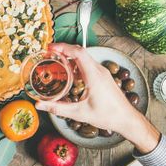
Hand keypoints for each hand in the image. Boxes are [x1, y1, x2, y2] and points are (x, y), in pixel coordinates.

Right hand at [33, 43, 159, 151]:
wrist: (126, 119)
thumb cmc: (107, 116)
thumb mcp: (79, 113)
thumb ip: (57, 108)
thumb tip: (40, 105)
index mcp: (94, 76)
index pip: (78, 53)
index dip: (63, 47)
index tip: (50, 48)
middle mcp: (99, 71)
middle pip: (80, 52)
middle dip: (64, 50)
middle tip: (49, 53)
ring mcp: (103, 73)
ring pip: (85, 58)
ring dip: (70, 56)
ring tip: (57, 61)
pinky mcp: (104, 77)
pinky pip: (89, 64)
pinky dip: (77, 64)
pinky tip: (69, 73)